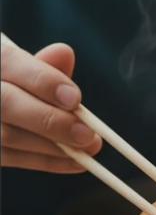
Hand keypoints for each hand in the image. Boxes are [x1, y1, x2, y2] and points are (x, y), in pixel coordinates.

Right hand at [0, 41, 100, 170]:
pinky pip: (13, 158)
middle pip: (6, 103)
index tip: (75, 98)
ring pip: (9, 135)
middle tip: (87, 134)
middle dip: (50, 120)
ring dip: (54, 146)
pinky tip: (77, 161)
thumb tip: (65, 53)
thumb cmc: (12, 84)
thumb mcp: (22, 68)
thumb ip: (43, 65)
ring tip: (89, 147)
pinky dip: (48, 161)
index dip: (42, 80)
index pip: (7, 63)